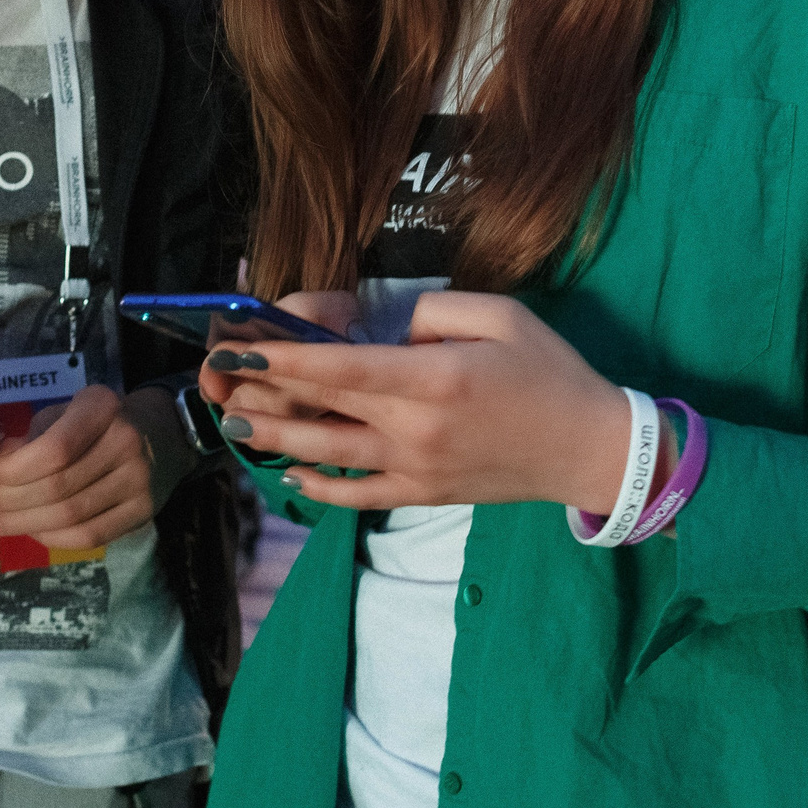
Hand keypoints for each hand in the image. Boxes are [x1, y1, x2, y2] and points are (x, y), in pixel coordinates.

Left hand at [0, 384, 158, 550]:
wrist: (164, 434)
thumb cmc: (101, 421)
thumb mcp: (66, 412)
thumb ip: (31, 437)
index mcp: (102, 408)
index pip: (54, 450)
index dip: (14, 469)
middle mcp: (125, 443)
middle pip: (57, 487)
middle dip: (8, 499)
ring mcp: (139, 481)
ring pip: (70, 516)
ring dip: (23, 523)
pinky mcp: (143, 512)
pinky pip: (90, 536)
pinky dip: (53, 537)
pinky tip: (32, 530)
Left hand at [211, 290, 647, 512]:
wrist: (589, 448)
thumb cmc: (549, 372)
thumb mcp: (500, 315)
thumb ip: (433, 313)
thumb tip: (384, 327)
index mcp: (433, 377)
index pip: (341, 367)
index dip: (282, 356)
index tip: (240, 345)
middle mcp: (415, 427)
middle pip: (323, 408)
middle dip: (265, 390)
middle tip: (217, 377)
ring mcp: (416, 468)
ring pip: (329, 455)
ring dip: (277, 438)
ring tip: (236, 422)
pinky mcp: (424, 494)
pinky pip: (359, 495)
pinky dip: (320, 486)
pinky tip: (291, 473)